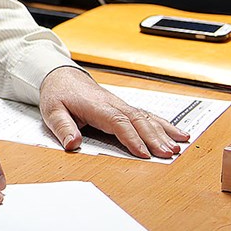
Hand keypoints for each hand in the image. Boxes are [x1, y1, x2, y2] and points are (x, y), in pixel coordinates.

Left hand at [38, 66, 188, 157]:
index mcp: (96, 106)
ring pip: (146, 118)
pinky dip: (164, 124)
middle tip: (168, 154)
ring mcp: (121, 105)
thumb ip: (63, 128)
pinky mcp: (125, 107)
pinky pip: (148, 115)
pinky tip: (178, 134)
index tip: (143, 153)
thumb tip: (72, 144)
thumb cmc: (58, 94)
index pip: (118, 122)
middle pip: (138, 121)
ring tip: (177, 147)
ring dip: (163, 133)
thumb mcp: (52, 111)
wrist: (62, 76)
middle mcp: (113, 104)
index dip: (132, 138)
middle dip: (154, 138)